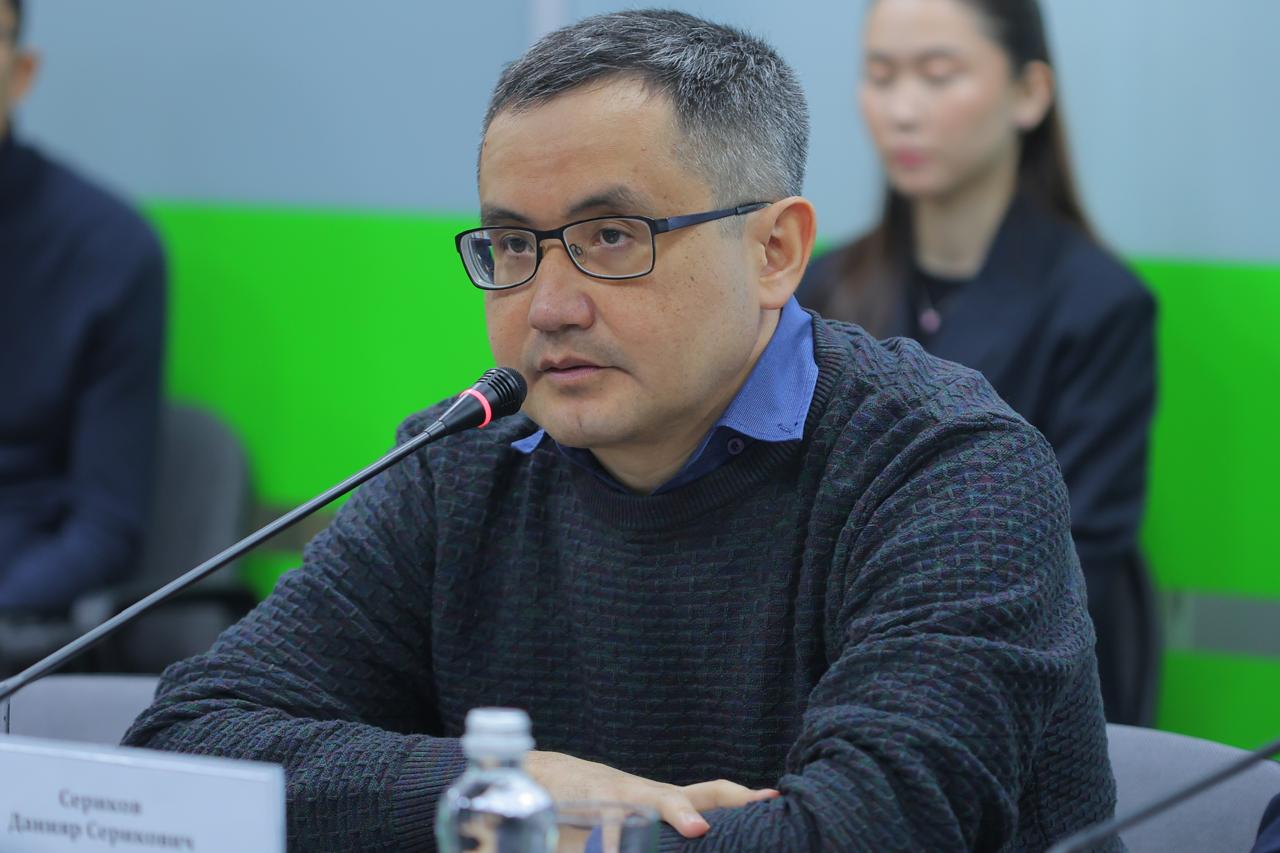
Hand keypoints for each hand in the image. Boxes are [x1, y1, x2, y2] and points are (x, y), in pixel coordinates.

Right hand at [526, 750, 779, 838]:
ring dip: (664, 821)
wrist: (554, 778)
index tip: (774, 798)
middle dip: (695, 812)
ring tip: (683, 834)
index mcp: (669, 799)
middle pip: (680, 799)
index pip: (714, 793)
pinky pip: (607, 831)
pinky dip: (613, 844)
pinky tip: (614, 851)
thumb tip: (710, 834)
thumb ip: (678, 824)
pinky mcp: (591, 810)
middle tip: (708, 828)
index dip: (743, 797)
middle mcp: (649, 795)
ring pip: (644, 810)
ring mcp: (620, 800)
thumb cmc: (613, 803)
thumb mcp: (648, 813)